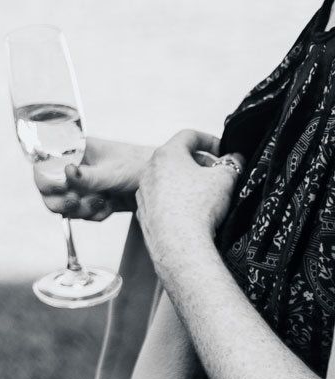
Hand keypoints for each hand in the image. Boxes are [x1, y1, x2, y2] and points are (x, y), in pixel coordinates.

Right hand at [37, 137, 152, 220]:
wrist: (166, 186)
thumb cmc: (142, 167)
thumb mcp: (115, 172)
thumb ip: (90, 176)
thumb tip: (66, 172)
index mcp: (74, 151)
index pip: (43, 166)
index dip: (47, 181)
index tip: (64, 189)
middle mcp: (74, 167)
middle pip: (48, 191)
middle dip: (64, 201)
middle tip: (80, 202)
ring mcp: (83, 185)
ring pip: (65, 207)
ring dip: (84, 209)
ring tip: (104, 202)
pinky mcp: (93, 200)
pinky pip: (83, 215)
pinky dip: (96, 215)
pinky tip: (111, 206)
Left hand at [137, 129, 243, 264]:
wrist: (179, 242)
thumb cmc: (199, 205)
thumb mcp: (225, 178)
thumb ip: (232, 163)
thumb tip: (235, 159)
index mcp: (167, 154)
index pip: (189, 136)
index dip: (210, 140)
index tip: (224, 153)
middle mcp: (149, 169)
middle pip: (178, 158)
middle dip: (202, 164)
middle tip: (220, 175)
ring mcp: (144, 191)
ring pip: (169, 179)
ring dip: (188, 183)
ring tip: (208, 195)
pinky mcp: (144, 211)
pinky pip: (163, 200)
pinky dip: (177, 201)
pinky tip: (193, 212)